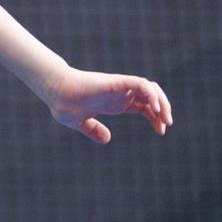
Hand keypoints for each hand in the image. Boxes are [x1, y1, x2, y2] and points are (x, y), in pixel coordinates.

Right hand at [48, 68, 171, 143]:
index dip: (155, 118)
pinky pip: (141, 84)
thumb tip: (107, 139)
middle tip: (167, 126)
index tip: (161, 132)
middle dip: (164, 110)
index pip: (145, 107)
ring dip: (162, 101)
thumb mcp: (80, 123)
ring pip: (151, 88)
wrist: (54, 91)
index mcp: (116, 103)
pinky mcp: (116, 82)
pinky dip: (152, 94)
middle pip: (152, 97)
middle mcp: (121, 94)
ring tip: (166, 119)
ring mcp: (120, 87)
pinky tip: (156, 108)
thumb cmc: (64, 104)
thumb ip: (93, 130)